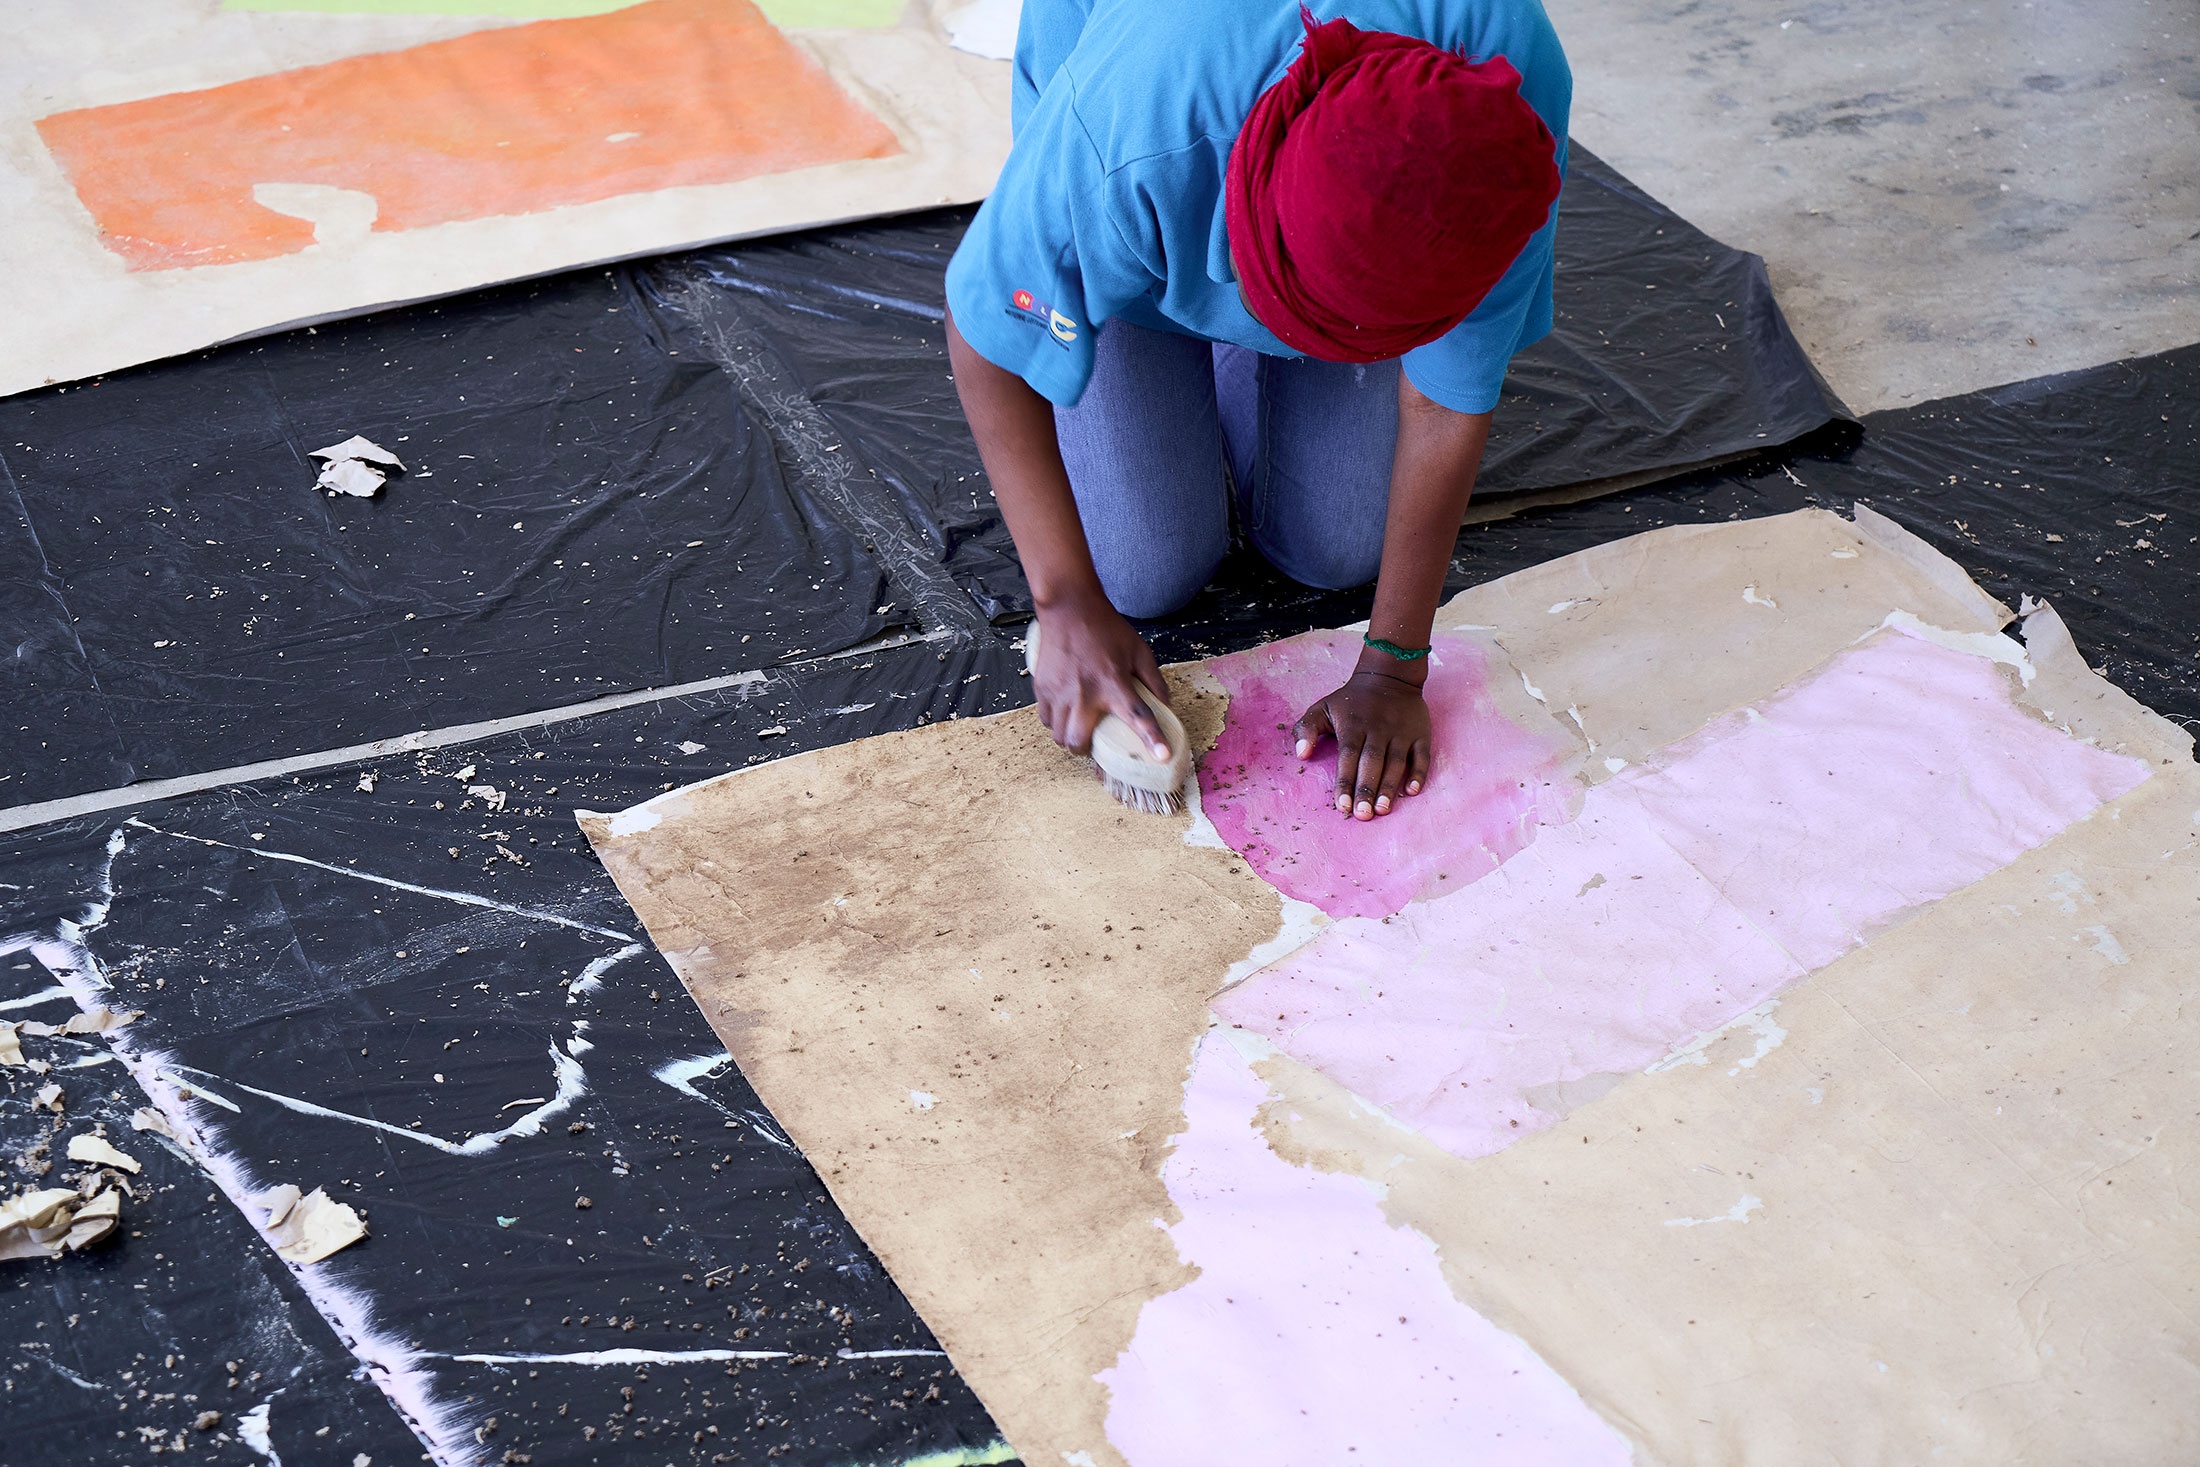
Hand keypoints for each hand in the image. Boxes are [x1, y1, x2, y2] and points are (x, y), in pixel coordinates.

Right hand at [1029, 591, 1172, 758]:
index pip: (1138, 717)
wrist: (1069, 609)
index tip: (1162, 757)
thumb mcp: (1139, 651)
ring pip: (1059, 735)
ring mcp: (1060, 692)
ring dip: (1069, 738)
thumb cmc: (1106, 629)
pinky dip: (1055, 723)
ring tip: (1078, 728)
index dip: (1152, 739)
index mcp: (1113, 683)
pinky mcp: (1042, 688)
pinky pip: (1046, 719)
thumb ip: (1154, 681)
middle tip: (1093, 743)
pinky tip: (1065, 713)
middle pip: (1078, 741)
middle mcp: (1085, 692)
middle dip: (1086, 751)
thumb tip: (1165, 706)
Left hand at [1294, 666, 1430, 819]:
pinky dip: (1419, 773)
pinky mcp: (1420, 733)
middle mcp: (1378, 730)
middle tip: (1363, 814)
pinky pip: (1422, 755)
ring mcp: (1401, 732)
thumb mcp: (1323, 707)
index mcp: (1353, 726)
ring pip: (1396, 762)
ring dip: (1389, 787)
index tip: (1341, 806)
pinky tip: (1412, 791)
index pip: (1348, 757)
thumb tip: (1301, 754)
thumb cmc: (1351, 700)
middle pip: (1372, 763)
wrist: (1389, 675)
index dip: (1345, 782)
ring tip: (1382, 809)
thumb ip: (1306, 729)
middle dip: (1366, 789)